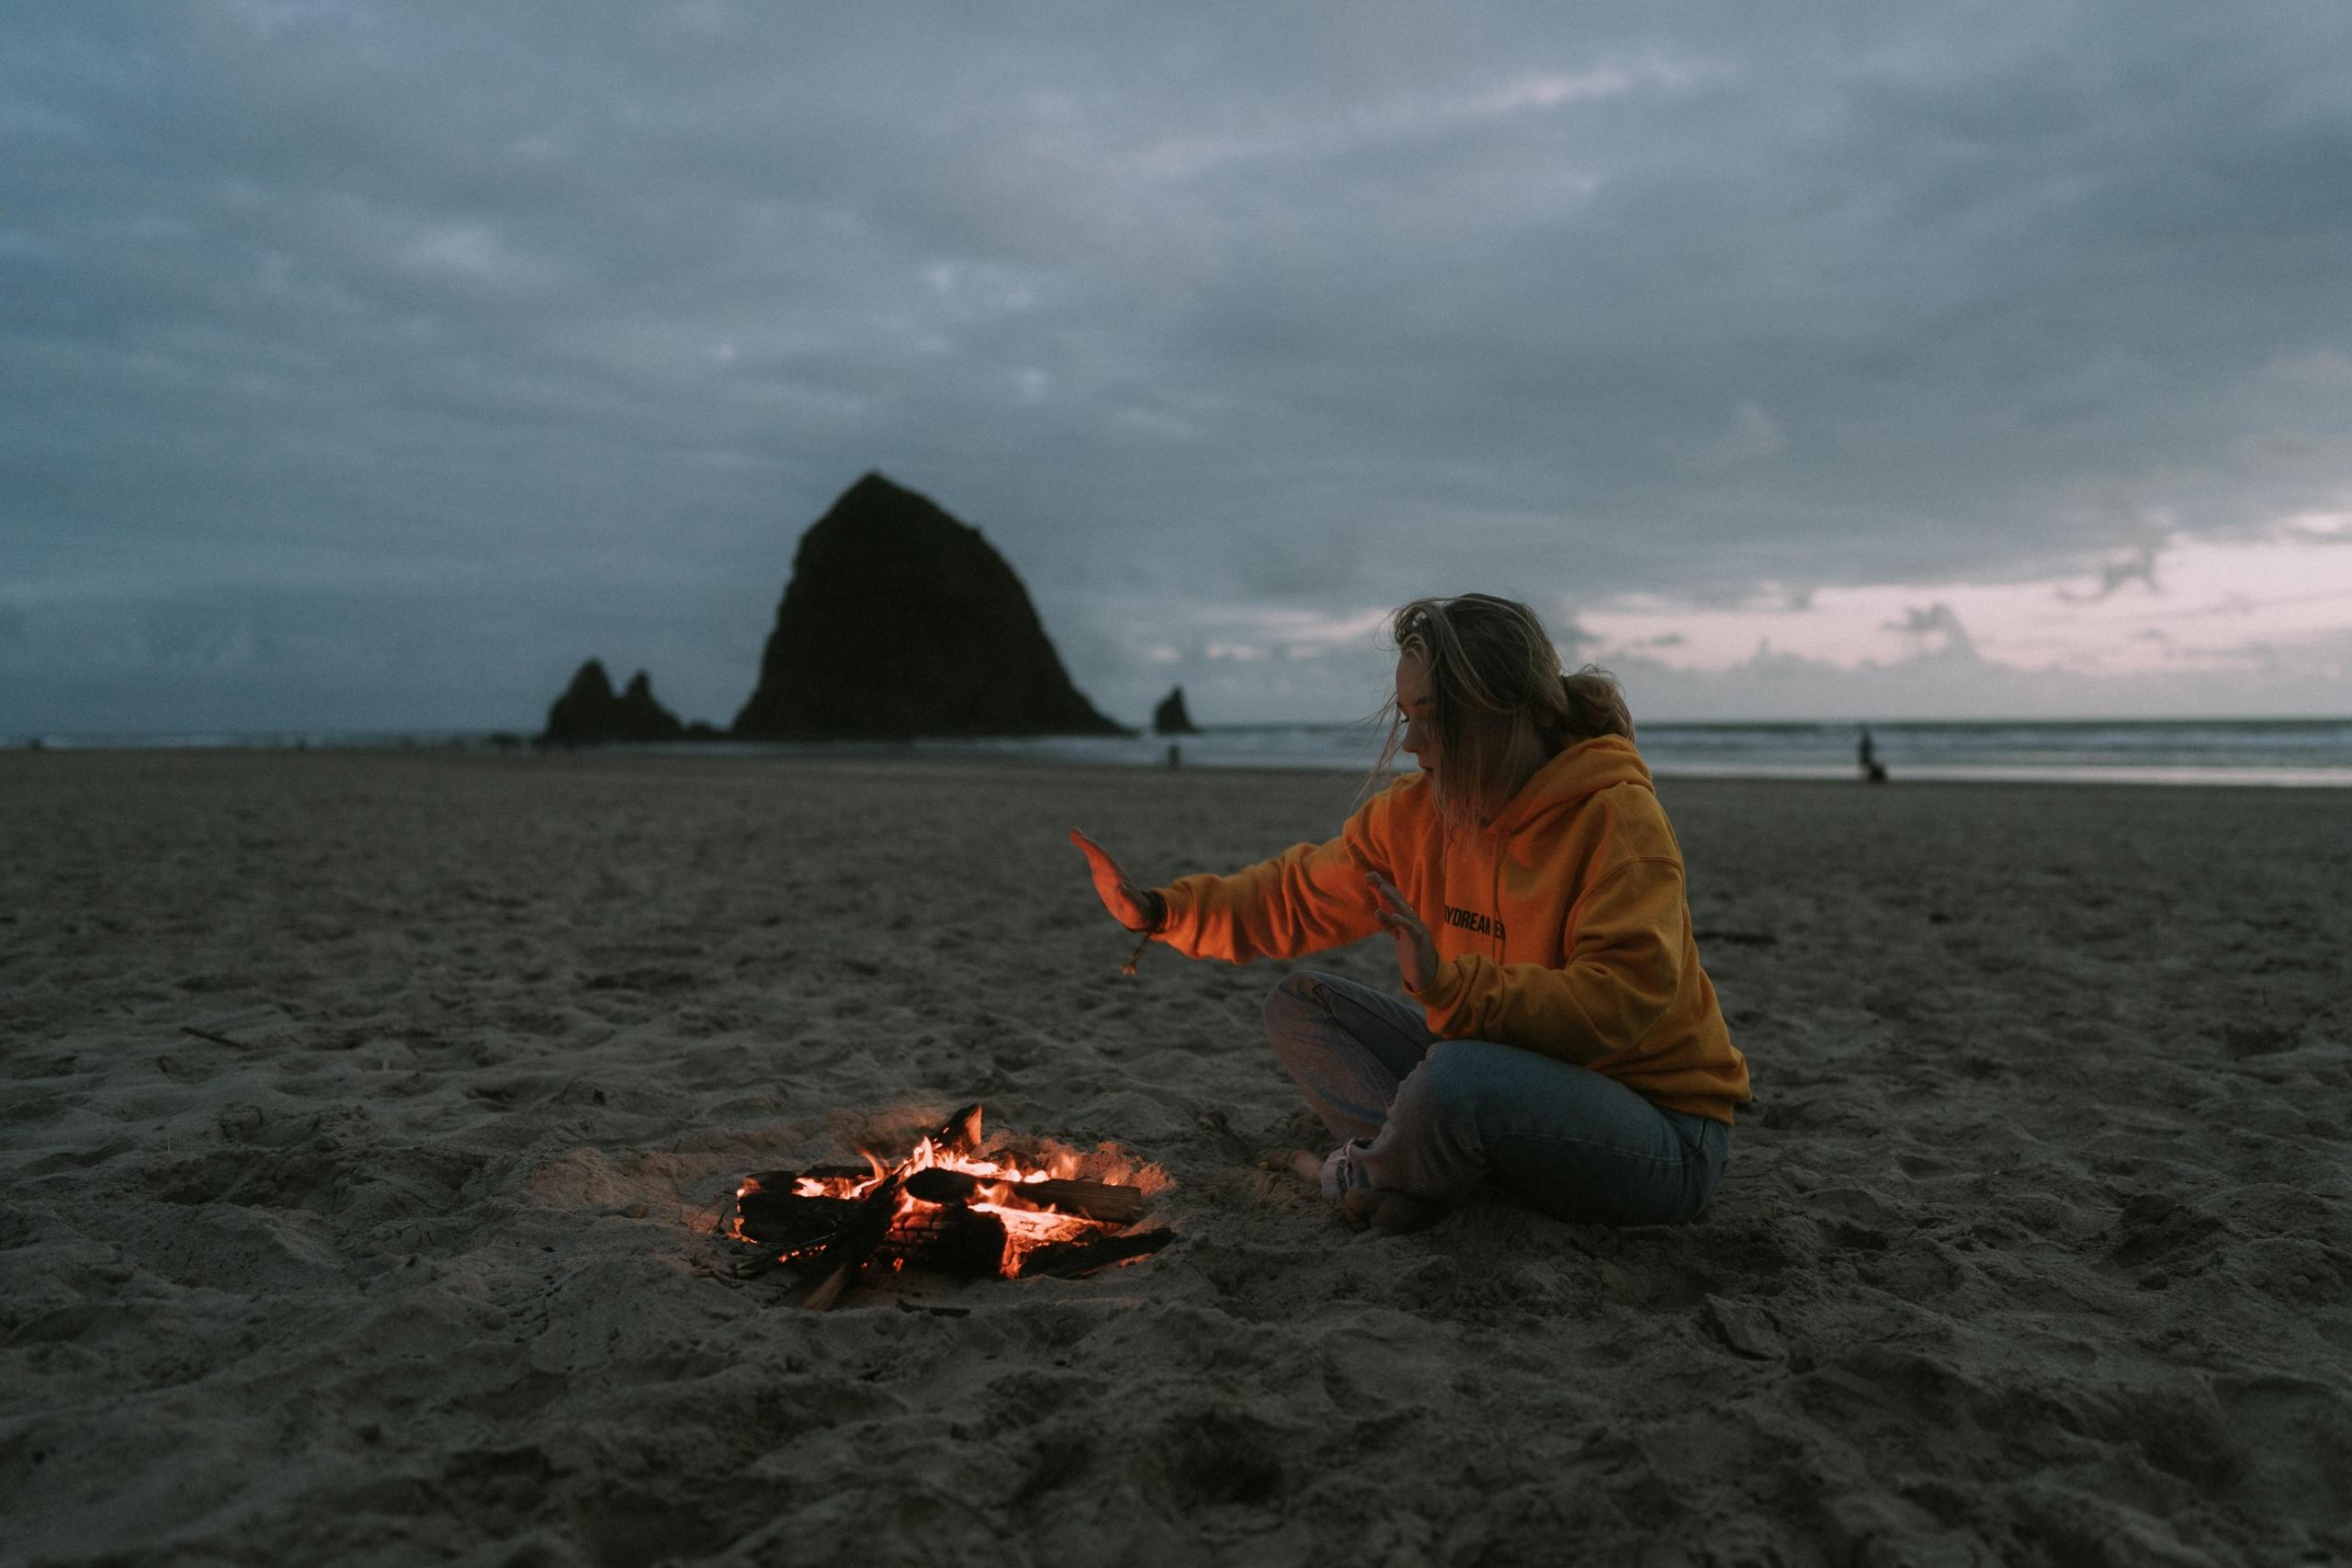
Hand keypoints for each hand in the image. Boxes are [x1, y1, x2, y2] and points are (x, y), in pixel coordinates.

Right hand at [1069, 829, 1160, 931]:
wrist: (1140, 913)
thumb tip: (1120, 887)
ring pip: (1096, 857)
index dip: (1093, 850)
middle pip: (1099, 855)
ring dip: (1087, 846)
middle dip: (1087, 844)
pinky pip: (1095, 862)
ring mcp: (1108, 874)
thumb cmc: (1137, 912)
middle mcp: (1112, 873)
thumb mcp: (1134, 908)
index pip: (1104, 860)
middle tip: (1074, 832)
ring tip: (1075, 834)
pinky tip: (1083, 845)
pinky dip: (1089, 853)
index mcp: (1117, 878)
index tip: (1083, 840)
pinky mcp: (1104, 878)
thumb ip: (1128, 899)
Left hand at [1368, 871, 1437, 992]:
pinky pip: (1411, 930)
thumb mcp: (1399, 939)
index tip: (1369, 875)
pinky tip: (1393, 915)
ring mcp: (1418, 931)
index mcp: (1408, 921)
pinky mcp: (1419, 943)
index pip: (1394, 900)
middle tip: (1370, 874)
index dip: (1383, 887)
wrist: (1428, 978)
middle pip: (1398, 901)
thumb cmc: (1414, 957)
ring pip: (1404, 911)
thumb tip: (1378, 911)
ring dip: (1393, 899)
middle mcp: (1414, 922)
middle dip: (1384, 887)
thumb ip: (1390, 926)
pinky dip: (1402, 922)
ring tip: (1382, 888)